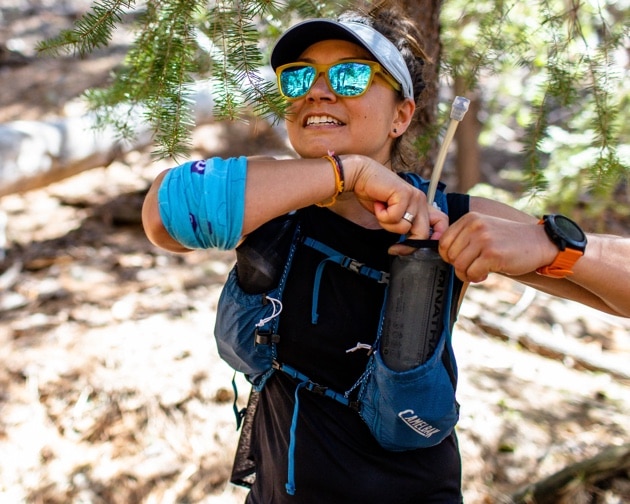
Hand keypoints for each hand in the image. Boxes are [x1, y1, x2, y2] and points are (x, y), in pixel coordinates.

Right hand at [343, 155, 447, 240]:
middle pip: (423, 233)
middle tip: (393, 248)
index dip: (436, 237)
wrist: (361, 176)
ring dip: (388, 224)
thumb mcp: (393, 214)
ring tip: (381, 211)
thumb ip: (403, 224)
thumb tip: (408, 245)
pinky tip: (379, 204)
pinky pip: (394, 218)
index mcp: (421, 205)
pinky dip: (382, 215)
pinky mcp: (404, 194)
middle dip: (407, 245)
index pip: (441, 222)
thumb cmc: (374, 195)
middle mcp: (421, 200)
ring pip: (405, 228)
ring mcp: (414, 197)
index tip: (418, 247)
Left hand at [438, 212, 555, 281]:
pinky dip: (476, 278)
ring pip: (458, 265)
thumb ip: (464, 238)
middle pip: (449, 255)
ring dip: (466, 274)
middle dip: (458, 267)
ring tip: (479, 272)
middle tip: (472, 268)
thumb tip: (444, 255)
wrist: (539, 243)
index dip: (449, 256)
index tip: (462, 260)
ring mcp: (483, 239)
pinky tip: (486, 274)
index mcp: (469, 218)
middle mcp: (474, 226)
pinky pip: (471, 272)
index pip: (443, 242)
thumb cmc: (509, 241)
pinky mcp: (492, 254)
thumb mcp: (484, 229)